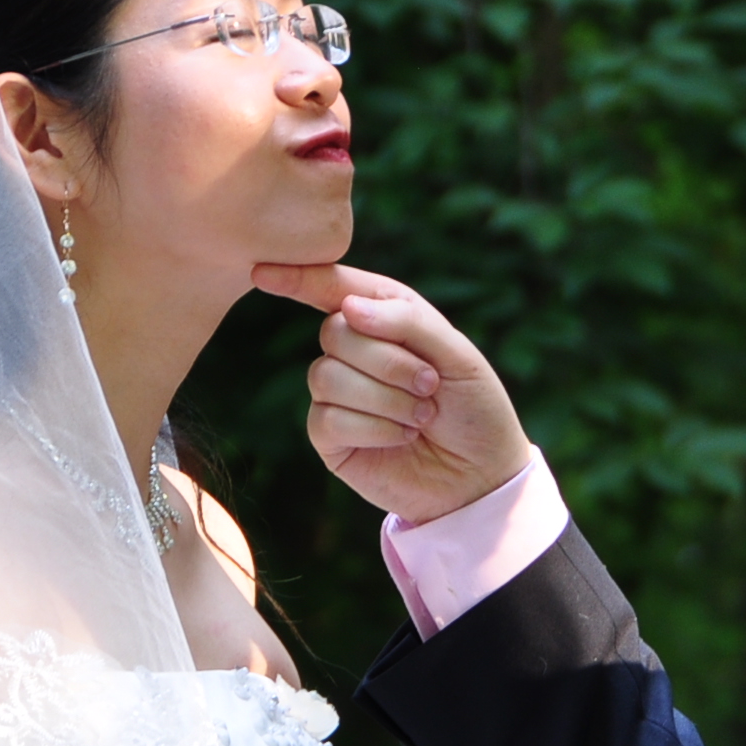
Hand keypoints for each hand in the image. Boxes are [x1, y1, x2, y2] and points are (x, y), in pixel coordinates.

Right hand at [253, 263, 530, 523]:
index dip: (299, 277)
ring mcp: (336, 395)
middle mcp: (353, 351)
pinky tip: (401, 437)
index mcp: (383, 316)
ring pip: (326, 376)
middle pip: (334, 333)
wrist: (482, 475)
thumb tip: (348, 309)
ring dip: (385, 398)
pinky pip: (327, 418)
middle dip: (388, 361)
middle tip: (430, 384)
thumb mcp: (457, 353)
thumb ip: (407, 320)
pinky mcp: (329, 437)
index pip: (333, 288)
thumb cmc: (475, 408)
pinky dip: (373, 428)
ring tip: (422, 416)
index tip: (262, 270)